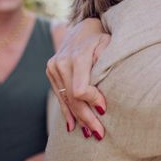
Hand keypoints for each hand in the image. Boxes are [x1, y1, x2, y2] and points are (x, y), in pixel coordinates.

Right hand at [46, 18, 109, 138]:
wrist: (83, 26)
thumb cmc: (103, 37)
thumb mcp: (110, 44)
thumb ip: (108, 62)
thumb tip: (106, 85)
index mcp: (77, 56)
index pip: (81, 89)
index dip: (93, 101)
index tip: (105, 109)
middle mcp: (62, 62)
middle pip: (73, 97)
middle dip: (87, 117)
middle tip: (99, 133)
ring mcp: (53, 66)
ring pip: (65, 98)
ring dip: (77, 117)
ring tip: (89, 134)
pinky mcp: (50, 70)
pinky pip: (58, 95)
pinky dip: (66, 110)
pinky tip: (72, 126)